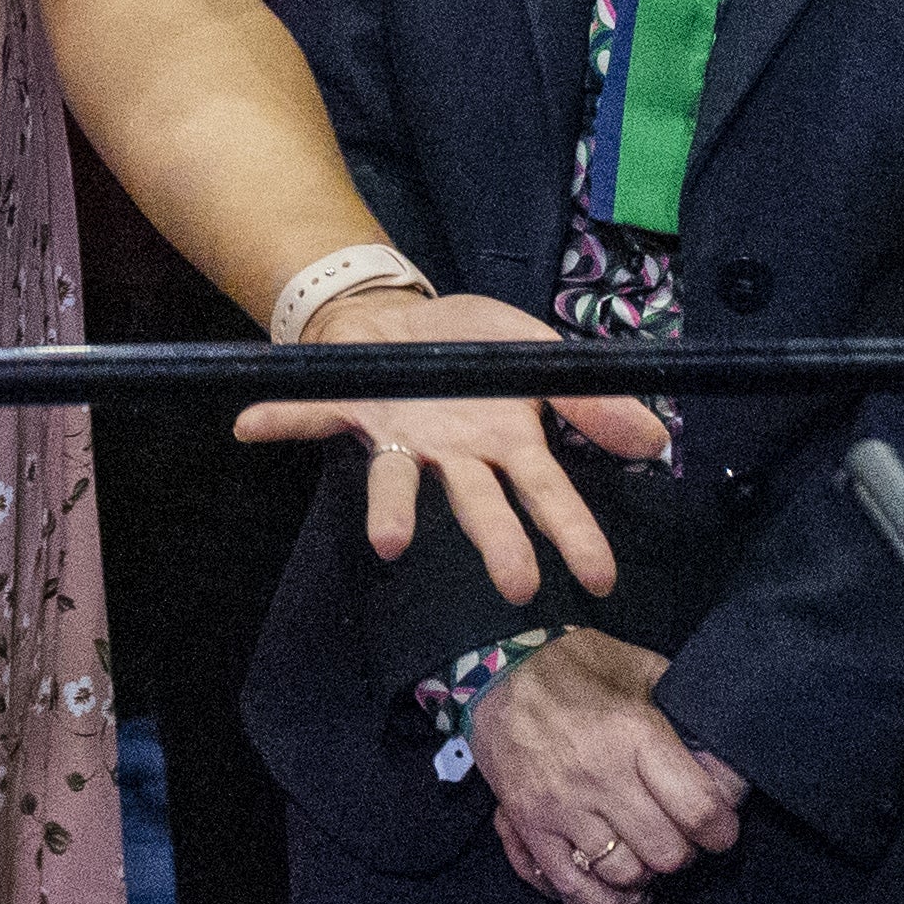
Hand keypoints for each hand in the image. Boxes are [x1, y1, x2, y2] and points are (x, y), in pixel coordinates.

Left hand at [232, 287, 670, 607]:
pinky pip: (311, 416)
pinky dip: (280, 418)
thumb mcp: (537, 353)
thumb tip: (656, 436)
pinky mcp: (349, 408)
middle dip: (497, 543)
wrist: (402, 316)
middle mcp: (452, 455)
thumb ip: (589, 396)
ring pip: (397, 480)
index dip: (572, 535)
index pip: (547, 497)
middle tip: (517, 588)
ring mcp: (400, 435)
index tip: (599, 579)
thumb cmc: (474, 344)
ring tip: (389, 542)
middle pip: (479, 506)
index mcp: (503, 442)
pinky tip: (246, 426)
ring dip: (390, 510)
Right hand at [467, 629, 745, 903]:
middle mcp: (599, 775)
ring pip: (626, 874)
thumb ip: (683, 706)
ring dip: (644, 870)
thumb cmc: (572, 667)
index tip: (719, 826)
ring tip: (642, 850)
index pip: (700, 810)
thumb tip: (722, 755)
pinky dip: (604, 900)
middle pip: (667, 852)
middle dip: (683, 849)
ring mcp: (560, 805)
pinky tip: (618, 887)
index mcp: (633, 733)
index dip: (722, 828)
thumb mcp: (637, 667)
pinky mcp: (529, 825)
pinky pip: (575, 887)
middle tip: (676, 832)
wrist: (494, 670)